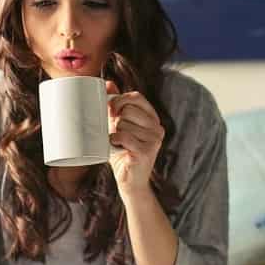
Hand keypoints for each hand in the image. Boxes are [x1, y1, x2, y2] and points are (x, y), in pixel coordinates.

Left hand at [106, 80, 164, 198]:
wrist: (130, 181)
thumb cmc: (123, 152)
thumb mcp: (119, 126)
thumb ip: (116, 106)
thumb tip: (107, 83)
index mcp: (152, 118)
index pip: (136, 97)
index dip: (119, 99)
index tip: (109, 109)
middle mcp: (157, 127)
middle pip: (128, 109)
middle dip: (115, 119)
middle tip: (113, 131)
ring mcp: (154, 140)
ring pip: (123, 123)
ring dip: (114, 133)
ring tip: (117, 144)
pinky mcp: (147, 151)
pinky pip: (123, 136)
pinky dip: (114, 141)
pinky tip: (115, 147)